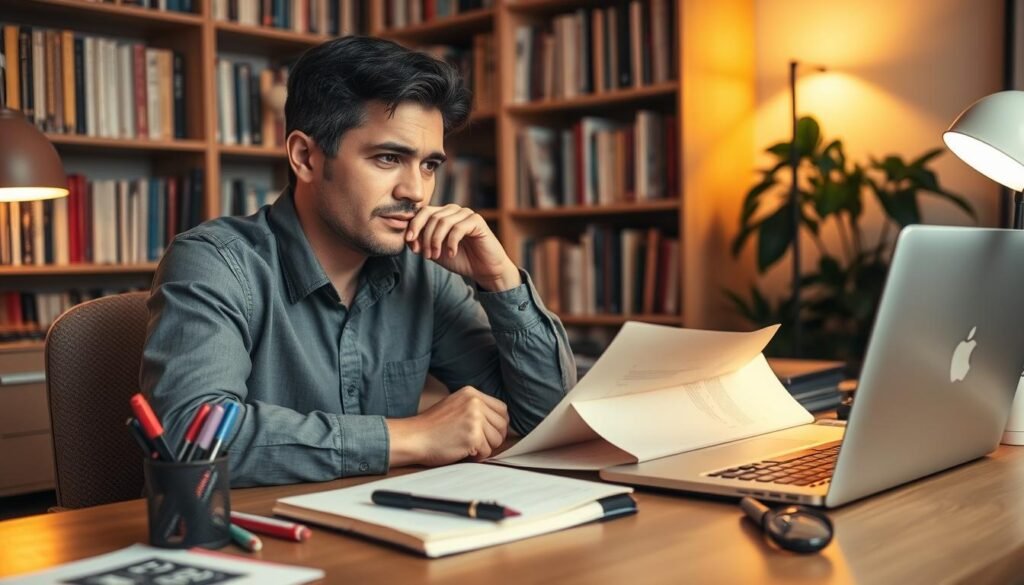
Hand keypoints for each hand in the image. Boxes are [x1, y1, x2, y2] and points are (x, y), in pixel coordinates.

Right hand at [386, 386, 509, 466]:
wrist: (413, 437)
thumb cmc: (431, 427)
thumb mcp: (455, 406)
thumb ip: (475, 408)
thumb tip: (498, 423)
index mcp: (471, 393)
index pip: (502, 409)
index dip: (498, 424)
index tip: (489, 433)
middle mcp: (475, 402)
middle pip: (503, 424)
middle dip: (493, 438)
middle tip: (478, 443)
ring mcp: (475, 418)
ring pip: (497, 439)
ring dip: (484, 447)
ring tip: (467, 446)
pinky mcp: (473, 435)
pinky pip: (487, 451)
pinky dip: (477, 456)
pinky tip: (462, 451)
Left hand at [405, 204, 521, 291]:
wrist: (484, 270)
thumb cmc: (461, 259)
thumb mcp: (435, 252)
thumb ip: (422, 243)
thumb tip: (408, 237)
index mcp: (443, 215)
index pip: (423, 212)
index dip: (414, 226)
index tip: (410, 244)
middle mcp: (454, 211)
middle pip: (431, 216)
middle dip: (425, 236)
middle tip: (426, 255)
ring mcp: (466, 214)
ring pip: (442, 221)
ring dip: (435, 241)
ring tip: (436, 256)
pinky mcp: (477, 221)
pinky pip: (457, 228)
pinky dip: (451, 243)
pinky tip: (451, 253)